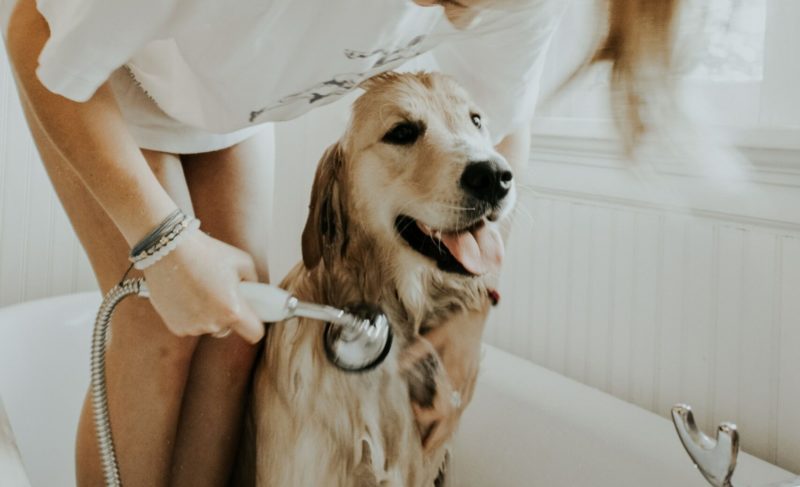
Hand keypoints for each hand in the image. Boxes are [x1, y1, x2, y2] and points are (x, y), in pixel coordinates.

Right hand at [142, 230, 263, 342]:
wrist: (168, 249)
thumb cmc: (207, 252)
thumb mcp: (242, 261)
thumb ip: (254, 282)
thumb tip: (255, 292)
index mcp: (232, 310)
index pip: (254, 334)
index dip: (255, 325)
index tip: (252, 316)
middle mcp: (213, 324)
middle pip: (229, 329)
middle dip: (228, 315)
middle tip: (220, 293)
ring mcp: (192, 327)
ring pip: (209, 327)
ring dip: (208, 315)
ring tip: (200, 289)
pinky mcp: (175, 326)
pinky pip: (191, 325)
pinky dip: (191, 314)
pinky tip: (186, 294)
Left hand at [401, 304, 487, 452]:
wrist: (477, 316)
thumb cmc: (456, 324)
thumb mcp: (434, 334)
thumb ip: (416, 352)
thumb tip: (396, 366)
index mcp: (454, 374)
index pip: (441, 407)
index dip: (426, 415)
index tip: (412, 410)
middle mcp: (464, 383)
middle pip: (451, 419)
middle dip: (438, 437)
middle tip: (424, 452)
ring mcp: (469, 383)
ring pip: (458, 415)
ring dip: (446, 432)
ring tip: (433, 446)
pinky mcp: (471, 381)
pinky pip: (462, 407)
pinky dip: (454, 420)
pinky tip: (447, 426)